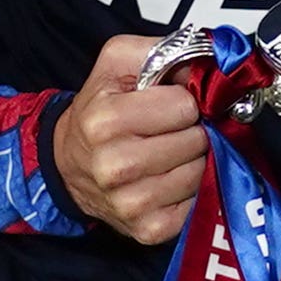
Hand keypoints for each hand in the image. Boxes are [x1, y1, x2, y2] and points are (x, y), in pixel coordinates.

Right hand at [53, 33, 208, 243]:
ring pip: (202, 172)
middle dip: (192, 130)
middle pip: (196, 140)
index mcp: (104, 121)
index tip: (170, 105)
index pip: (185, 106)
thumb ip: (164, 50)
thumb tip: (211, 62)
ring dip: (196, 160)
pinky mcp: (149, 229)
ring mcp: (132, 203)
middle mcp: (115, 166)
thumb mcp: (117, 63)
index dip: (183, 101)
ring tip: (172, 153)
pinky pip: (199, 202)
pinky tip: (172, 178)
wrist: (69, 164)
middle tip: (172, 130)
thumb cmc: (97, 111)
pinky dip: (194, 189)